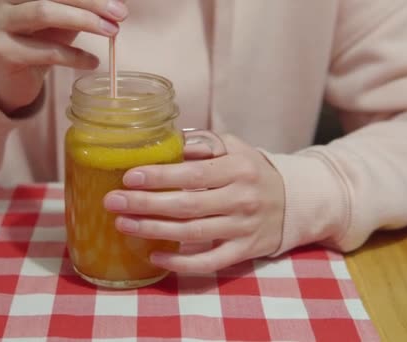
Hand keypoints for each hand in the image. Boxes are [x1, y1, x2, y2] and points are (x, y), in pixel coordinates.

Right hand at [0, 0, 127, 112]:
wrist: (16, 74)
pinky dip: (75, 56)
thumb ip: (85, 3)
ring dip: (85, 21)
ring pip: (44, 12)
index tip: (118, 0)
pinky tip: (93, 62)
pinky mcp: (1, 50)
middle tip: (121, 13)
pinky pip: (46, 51)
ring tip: (112, 32)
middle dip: (91, 1)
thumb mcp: (66, 11)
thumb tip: (119, 0)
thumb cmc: (43, 35)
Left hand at [103, 134, 284, 273]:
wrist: (293, 201)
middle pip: (187, 205)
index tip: (129, 177)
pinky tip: (155, 256)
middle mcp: (242, 199)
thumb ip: (205, 144)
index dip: (159, 177)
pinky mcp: (243, 251)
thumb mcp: (235, 147)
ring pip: (193, 233)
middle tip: (113, 201)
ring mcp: (243, 228)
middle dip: (145, 204)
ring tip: (122, 224)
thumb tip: (172, 142)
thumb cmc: (252, 171)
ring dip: (154, 230)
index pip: (193, 174)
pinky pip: (210, 262)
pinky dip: (181, 263)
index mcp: (238, 169)